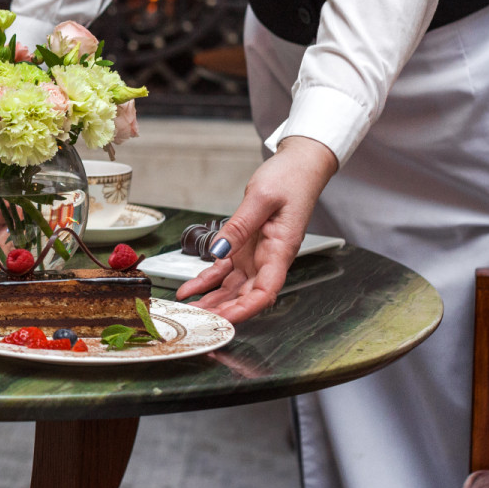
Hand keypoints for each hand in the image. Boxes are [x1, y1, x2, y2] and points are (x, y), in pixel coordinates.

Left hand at [175, 136, 337, 322]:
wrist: (298, 167)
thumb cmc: (290, 179)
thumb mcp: (261, 197)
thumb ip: (240, 225)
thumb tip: (219, 249)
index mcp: (281, 249)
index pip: (266, 290)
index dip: (246, 309)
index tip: (226, 320)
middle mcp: (269, 257)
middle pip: (246, 294)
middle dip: (223, 310)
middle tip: (197, 320)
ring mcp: (256, 254)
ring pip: (233, 286)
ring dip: (213, 300)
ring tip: (190, 311)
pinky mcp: (245, 247)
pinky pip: (224, 270)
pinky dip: (207, 280)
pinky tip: (190, 289)